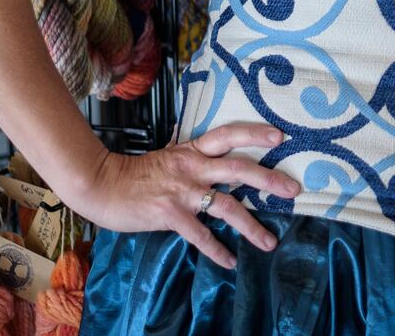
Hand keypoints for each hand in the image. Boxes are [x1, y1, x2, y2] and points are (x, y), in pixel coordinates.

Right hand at [66, 122, 300, 268]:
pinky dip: (217, 250)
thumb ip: (190, 157)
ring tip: (270, 241)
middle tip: (293, 190)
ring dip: (252, 226)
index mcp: (192, 151)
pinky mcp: (170, 214)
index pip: (229, 135)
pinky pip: (200, 235)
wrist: (101, 184)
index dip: (255, 133)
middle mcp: (192, 167)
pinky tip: (229, 261)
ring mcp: (182, 191)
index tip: (281, 135)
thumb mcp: (167, 157)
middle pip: (239, 168)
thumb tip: (210, 156)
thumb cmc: (133, 174)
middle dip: (269, 179)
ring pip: (227, 206)